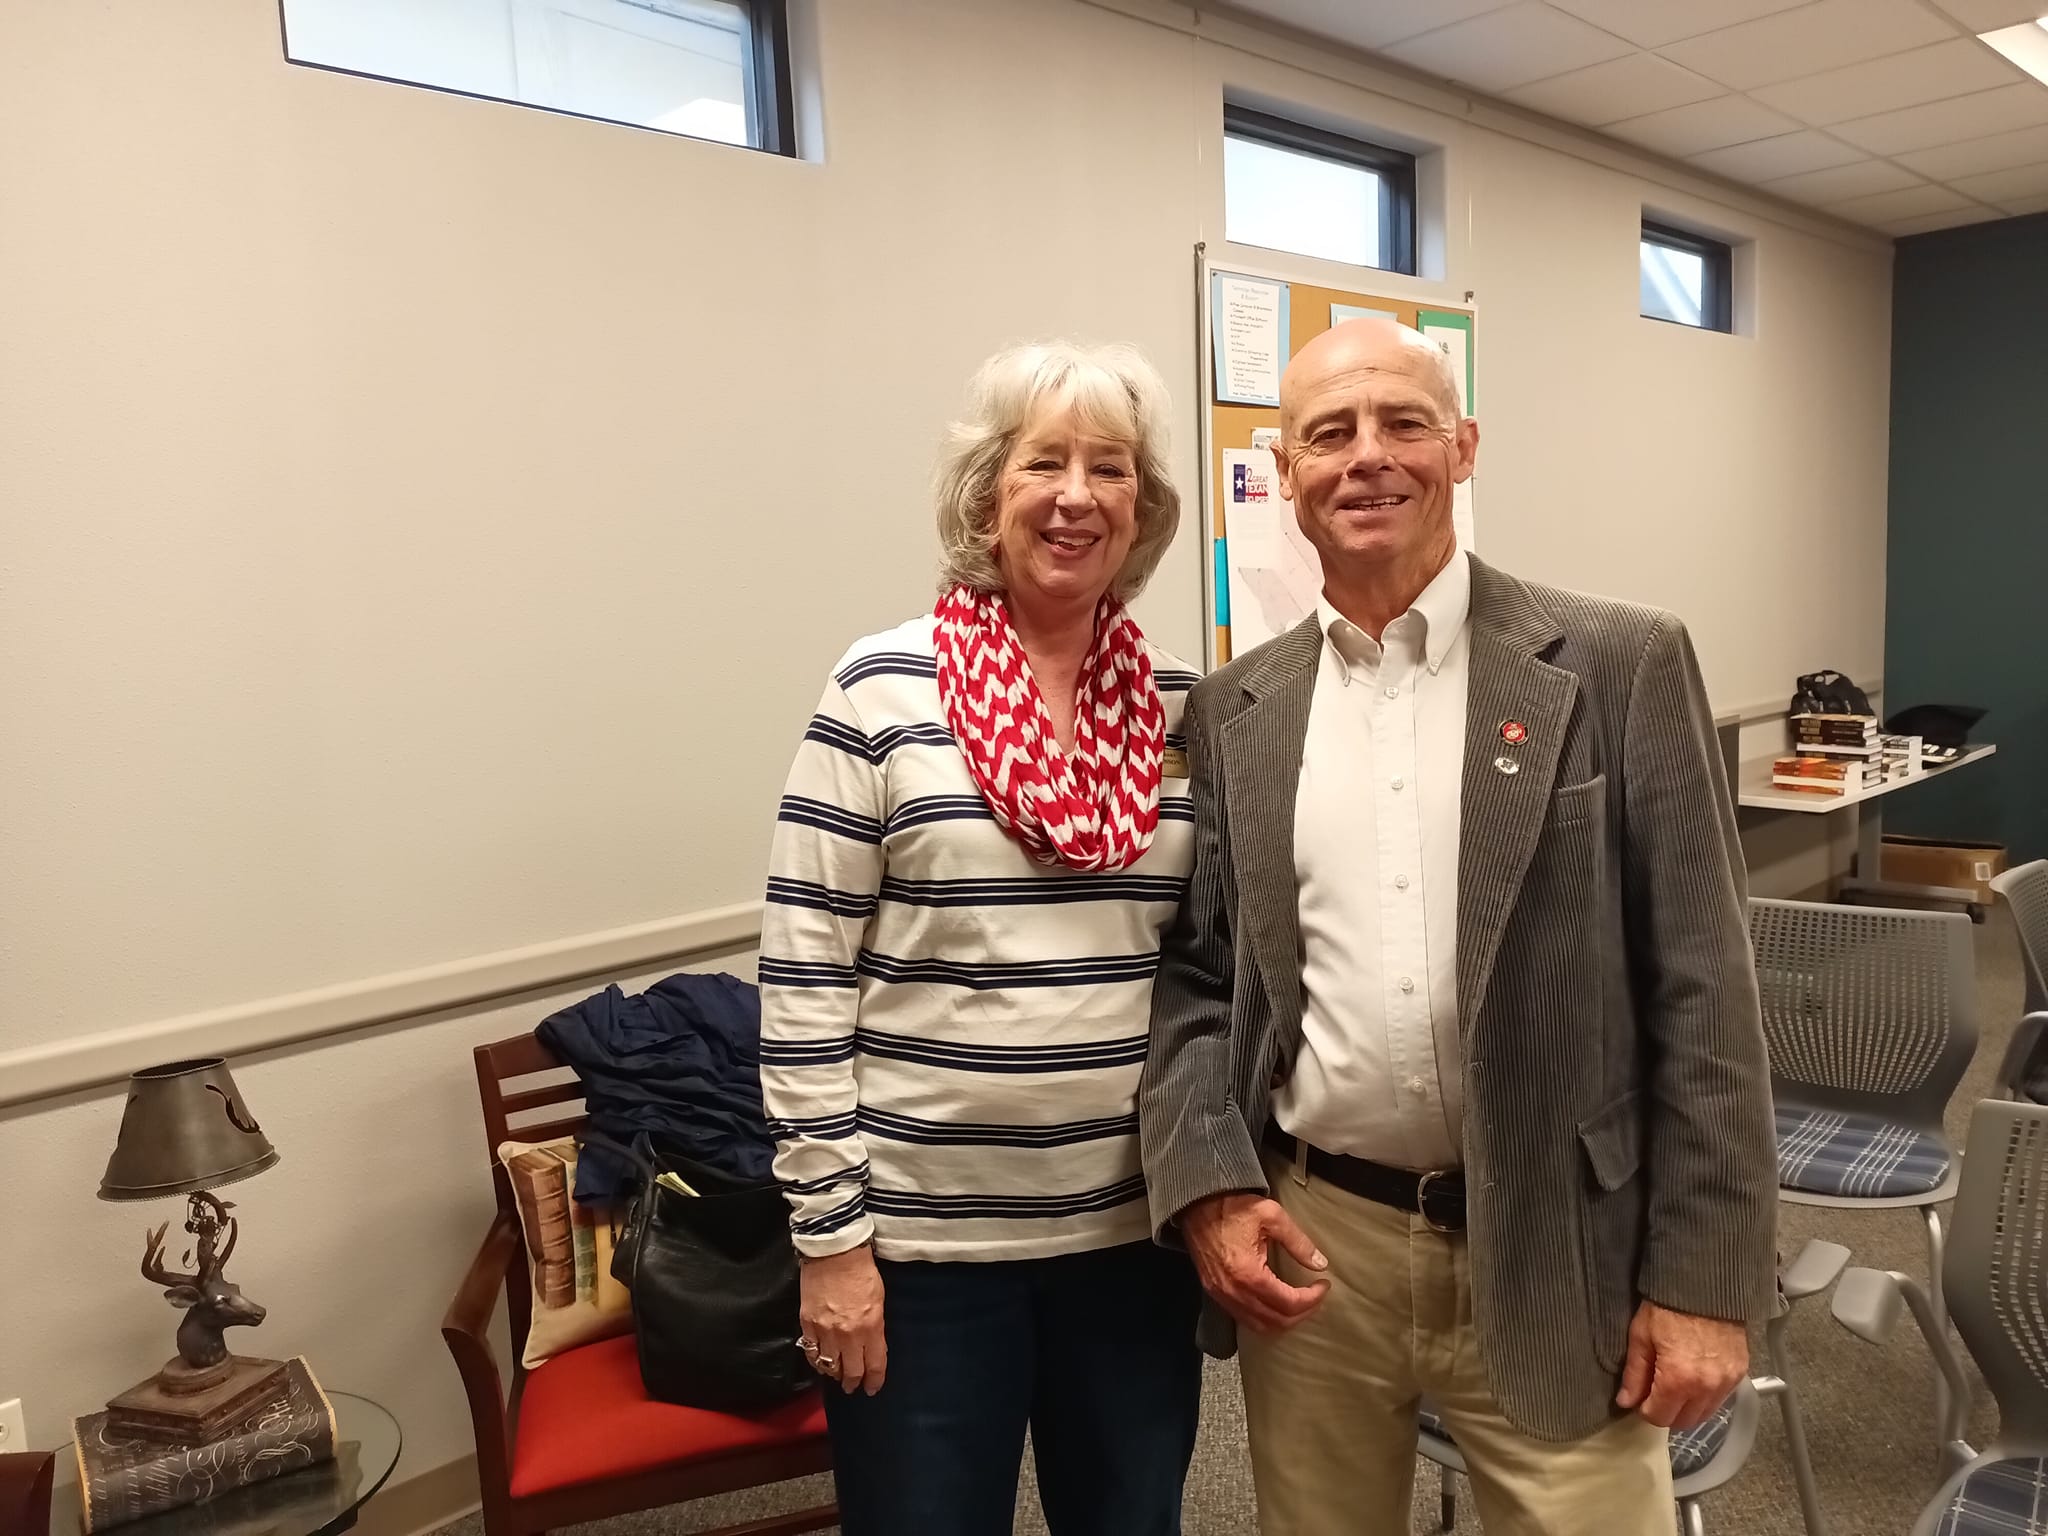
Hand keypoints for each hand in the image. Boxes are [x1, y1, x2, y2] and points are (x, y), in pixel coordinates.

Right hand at [798, 1244, 886, 1394]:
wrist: (834, 1253)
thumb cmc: (862, 1272)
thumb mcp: (878, 1301)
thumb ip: (875, 1327)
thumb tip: (871, 1347)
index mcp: (870, 1327)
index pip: (874, 1365)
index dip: (874, 1381)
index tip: (872, 1388)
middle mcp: (848, 1335)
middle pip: (850, 1371)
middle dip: (852, 1382)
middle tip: (852, 1386)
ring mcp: (825, 1331)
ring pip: (829, 1366)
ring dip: (834, 1374)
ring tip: (837, 1375)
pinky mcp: (807, 1324)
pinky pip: (811, 1352)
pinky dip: (816, 1361)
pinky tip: (820, 1362)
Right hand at [1179, 1190, 1329, 1333]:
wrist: (1196, 1203)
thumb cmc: (1233, 1206)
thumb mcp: (1271, 1216)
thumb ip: (1298, 1242)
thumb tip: (1320, 1264)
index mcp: (1249, 1274)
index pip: (1289, 1303)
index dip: (1312, 1299)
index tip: (1324, 1285)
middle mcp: (1234, 1292)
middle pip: (1276, 1321)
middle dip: (1302, 1313)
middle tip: (1316, 1296)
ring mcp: (1221, 1295)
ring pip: (1260, 1326)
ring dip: (1284, 1320)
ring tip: (1300, 1303)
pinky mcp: (1214, 1292)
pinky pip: (1243, 1318)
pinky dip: (1264, 1319)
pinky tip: (1275, 1305)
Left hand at [1614, 1300, 1747, 1428]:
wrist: (1704, 1285)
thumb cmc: (1667, 1307)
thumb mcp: (1641, 1337)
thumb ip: (1634, 1374)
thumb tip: (1626, 1401)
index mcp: (1678, 1379)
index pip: (1659, 1417)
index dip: (1645, 1410)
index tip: (1640, 1398)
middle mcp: (1706, 1387)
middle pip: (1684, 1421)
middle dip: (1666, 1412)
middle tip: (1655, 1393)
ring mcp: (1727, 1382)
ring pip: (1704, 1414)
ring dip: (1687, 1408)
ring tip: (1674, 1387)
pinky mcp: (1740, 1374)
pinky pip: (1721, 1400)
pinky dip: (1706, 1397)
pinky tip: (1694, 1380)